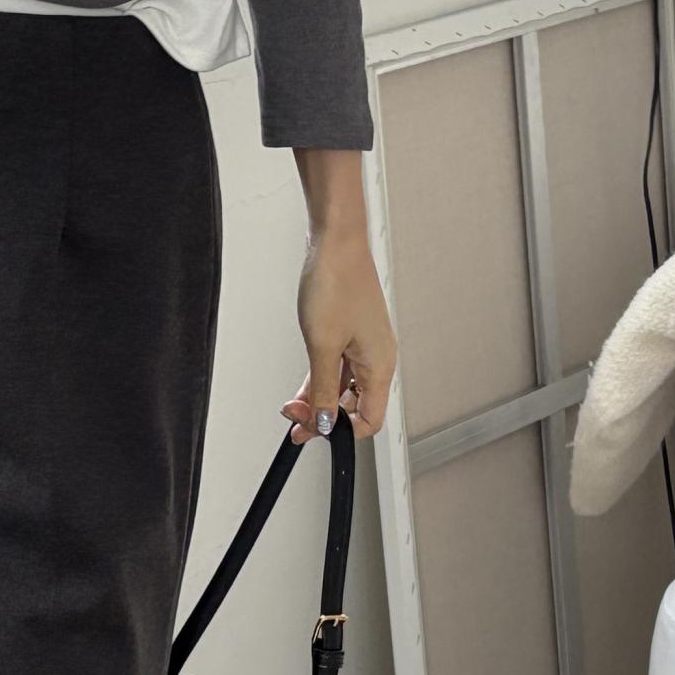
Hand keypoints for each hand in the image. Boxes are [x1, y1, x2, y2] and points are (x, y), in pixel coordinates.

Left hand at [282, 147, 396, 444]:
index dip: (340, 432)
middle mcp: (378, 358)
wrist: (335, 242)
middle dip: (324, 416)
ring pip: (344, 387)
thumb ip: (324, 391)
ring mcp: (365, 346)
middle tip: (295, 419)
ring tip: (293, 405)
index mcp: (381, 365)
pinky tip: (303, 385)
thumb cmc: (337, 282)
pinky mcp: (352, 333)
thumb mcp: (322, 347)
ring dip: (319, 399)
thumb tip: (324, 422)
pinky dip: (320, 379)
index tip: (311, 432)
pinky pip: (339, 367)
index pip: (370, 419)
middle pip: (355, 405)